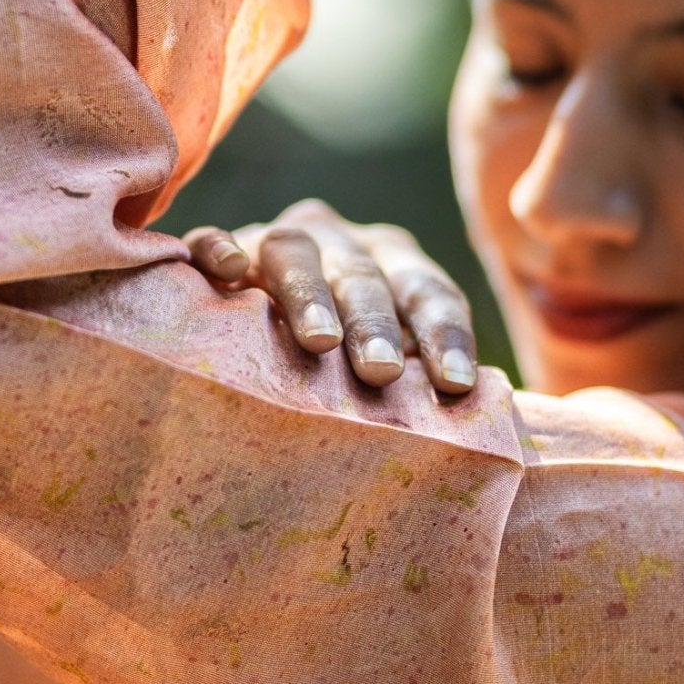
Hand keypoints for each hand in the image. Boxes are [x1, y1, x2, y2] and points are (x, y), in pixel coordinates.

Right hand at [183, 198, 477, 394]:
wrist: (250, 314)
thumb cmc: (336, 358)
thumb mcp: (379, 360)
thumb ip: (413, 386)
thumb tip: (470, 444)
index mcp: (393, 263)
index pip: (429, 294)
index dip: (446, 336)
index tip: (457, 386)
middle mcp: (340, 243)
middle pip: (364, 276)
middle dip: (375, 323)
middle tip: (381, 372)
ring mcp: (278, 239)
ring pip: (295, 253)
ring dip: (309, 294)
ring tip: (319, 341)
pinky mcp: (220, 247)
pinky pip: (213, 238)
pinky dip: (220, 247)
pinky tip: (230, 268)